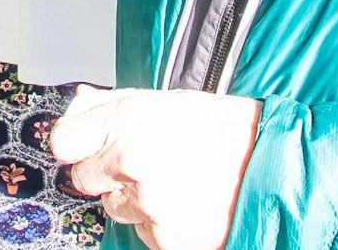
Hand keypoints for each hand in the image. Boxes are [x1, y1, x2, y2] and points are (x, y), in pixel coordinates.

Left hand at [53, 86, 260, 249]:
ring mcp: (147, 202)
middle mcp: (131, 160)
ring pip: (114, 207)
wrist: (275, 167)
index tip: (86, 146)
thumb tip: (78, 107)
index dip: (76, 144)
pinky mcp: (164, 237)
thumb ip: (114, 104)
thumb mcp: (167, 100)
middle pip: (83, 178)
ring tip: (175, 182)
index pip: (62, 142)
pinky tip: (186, 202)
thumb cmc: (227, 130)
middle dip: (106, 172)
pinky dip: (159, 222)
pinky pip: (142, 230)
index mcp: (128, 120)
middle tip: (142, 164)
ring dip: (135, 199)